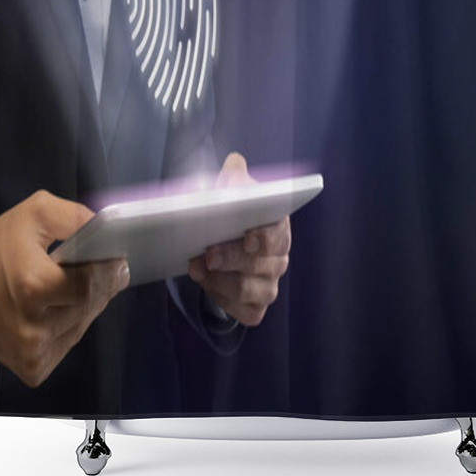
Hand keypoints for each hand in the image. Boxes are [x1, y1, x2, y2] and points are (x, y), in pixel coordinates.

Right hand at [0, 191, 128, 387]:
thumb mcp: (37, 212)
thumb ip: (77, 216)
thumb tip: (110, 230)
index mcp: (32, 286)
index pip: (92, 283)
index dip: (108, 269)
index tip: (116, 258)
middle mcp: (31, 326)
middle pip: (92, 304)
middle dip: (102, 284)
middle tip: (100, 267)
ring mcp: (31, 351)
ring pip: (85, 323)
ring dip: (88, 304)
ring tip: (72, 285)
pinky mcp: (32, 366)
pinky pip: (71, 342)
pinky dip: (71, 324)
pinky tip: (58, 308)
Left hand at [188, 153, 290, 326]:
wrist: (223, 247)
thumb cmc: (231, 217)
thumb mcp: (231, 193)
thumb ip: (234, 177)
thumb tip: (234, 164)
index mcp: (278, 229)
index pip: (279, 234)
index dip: (266, 237)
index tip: (248, 236)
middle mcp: (278, 259)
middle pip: (260, 264)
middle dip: (232, 259)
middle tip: (208, 253)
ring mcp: (269, 285)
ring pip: (249, 290)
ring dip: (220, 280)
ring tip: (196, 268)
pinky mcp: (255, 307)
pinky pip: (244, 311)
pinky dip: (222, 299)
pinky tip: (206, 285)